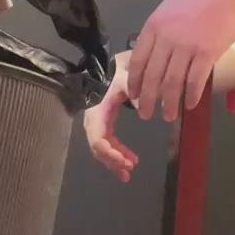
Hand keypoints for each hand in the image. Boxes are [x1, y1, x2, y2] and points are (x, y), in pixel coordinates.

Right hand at [84, 52, 138, 181]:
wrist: (112, 64)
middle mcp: (93, 121)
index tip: (126, 162)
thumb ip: (132, 88)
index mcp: (97, 112)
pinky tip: (130, 159)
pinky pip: (107, 144)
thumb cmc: (118, 71)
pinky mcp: (104, 124)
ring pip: (102, 149)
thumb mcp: (126, 77)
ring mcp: (98, 124)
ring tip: (130, 170)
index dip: (110, 153)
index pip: (98, 139)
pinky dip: (117, 154)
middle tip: (130, 170)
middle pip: (99, 148)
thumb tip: (140, 106)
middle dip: (113, 161)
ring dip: (115, 161)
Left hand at [128, 0, 234, 120]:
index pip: (139, 60)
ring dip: (169, 103)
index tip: (134, 95)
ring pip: (172, 82)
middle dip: (147, 99)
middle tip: (145, 114)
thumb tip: (152, 54)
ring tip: (168, 116)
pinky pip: (195, 81)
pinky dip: (190, 96)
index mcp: (155, 26)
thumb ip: (160, 31)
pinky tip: (189, 104)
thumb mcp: (170, 9)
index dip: (135, 81)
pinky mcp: (207, 52)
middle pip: (153, 75)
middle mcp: (167, 37)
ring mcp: (187, 45)